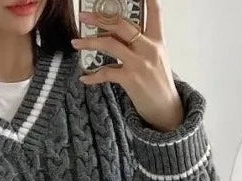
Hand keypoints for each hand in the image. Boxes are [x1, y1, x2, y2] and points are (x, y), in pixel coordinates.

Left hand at [72, 0, 183, 131]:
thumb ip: (140, 44)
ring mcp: (139, 63)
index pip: (155, 11)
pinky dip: (93, 77)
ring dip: (89, 42)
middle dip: (100, 17)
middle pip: (122, 24)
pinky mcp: (131, 80)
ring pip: (110, 44)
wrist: (165, 109)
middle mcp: (149, 47)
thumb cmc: (158, 82)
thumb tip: (116, 34)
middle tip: (83, 15)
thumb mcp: (156, 58)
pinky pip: (106, 73)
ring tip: (75, 42)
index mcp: (158, 40)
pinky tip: (84, 78)